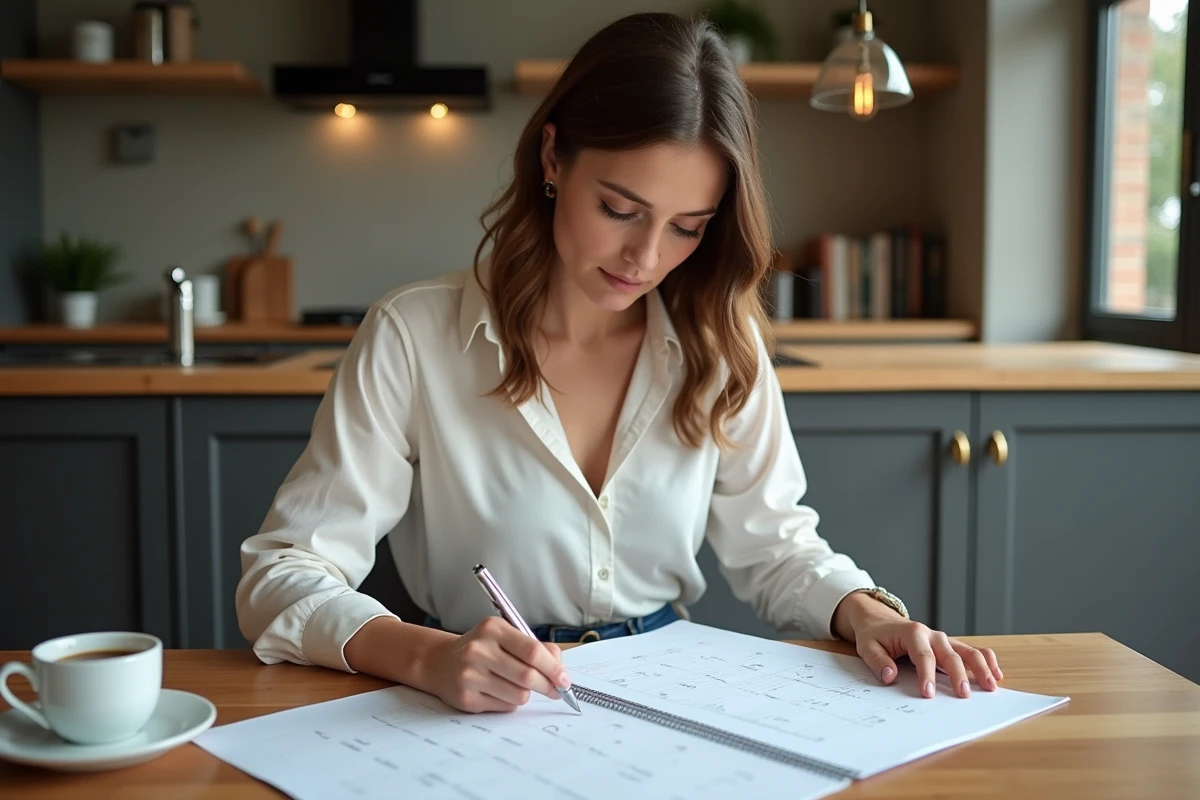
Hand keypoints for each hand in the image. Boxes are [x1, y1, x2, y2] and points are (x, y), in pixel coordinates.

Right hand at [419, 616, 572, 712]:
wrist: (440, 662)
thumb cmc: (482, 649)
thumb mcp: (505, 636)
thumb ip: (535, 647)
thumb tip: (560, 668)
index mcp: (492, 629)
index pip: (532, 651)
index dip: (554, 668)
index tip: (565, 679)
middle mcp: (478, 650)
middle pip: (528, 676)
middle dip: (548, 686)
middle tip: (557, 690)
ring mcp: (469, 675)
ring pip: (519, 695)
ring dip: (526, 694)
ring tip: (516, 685)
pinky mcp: (466, 698)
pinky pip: (504, 707)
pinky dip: (510, 702)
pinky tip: (498, 691)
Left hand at [833, 592, 1002, 698]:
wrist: (880, 620)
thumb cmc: (875, 635)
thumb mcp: (868, 646)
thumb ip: (878, 661)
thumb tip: (889, 676)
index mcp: (913, 633)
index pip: (923, 656)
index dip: (926, 676)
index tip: (928, 694)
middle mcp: (933, 635)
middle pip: (950, 655)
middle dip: (958, 675)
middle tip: (963, 695)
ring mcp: (944, 640)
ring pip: (967, 651)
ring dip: (981, 668)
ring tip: (990, 686)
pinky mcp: (950, 646)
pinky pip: (972, 650)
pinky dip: (986, 660)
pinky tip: (996, 673)